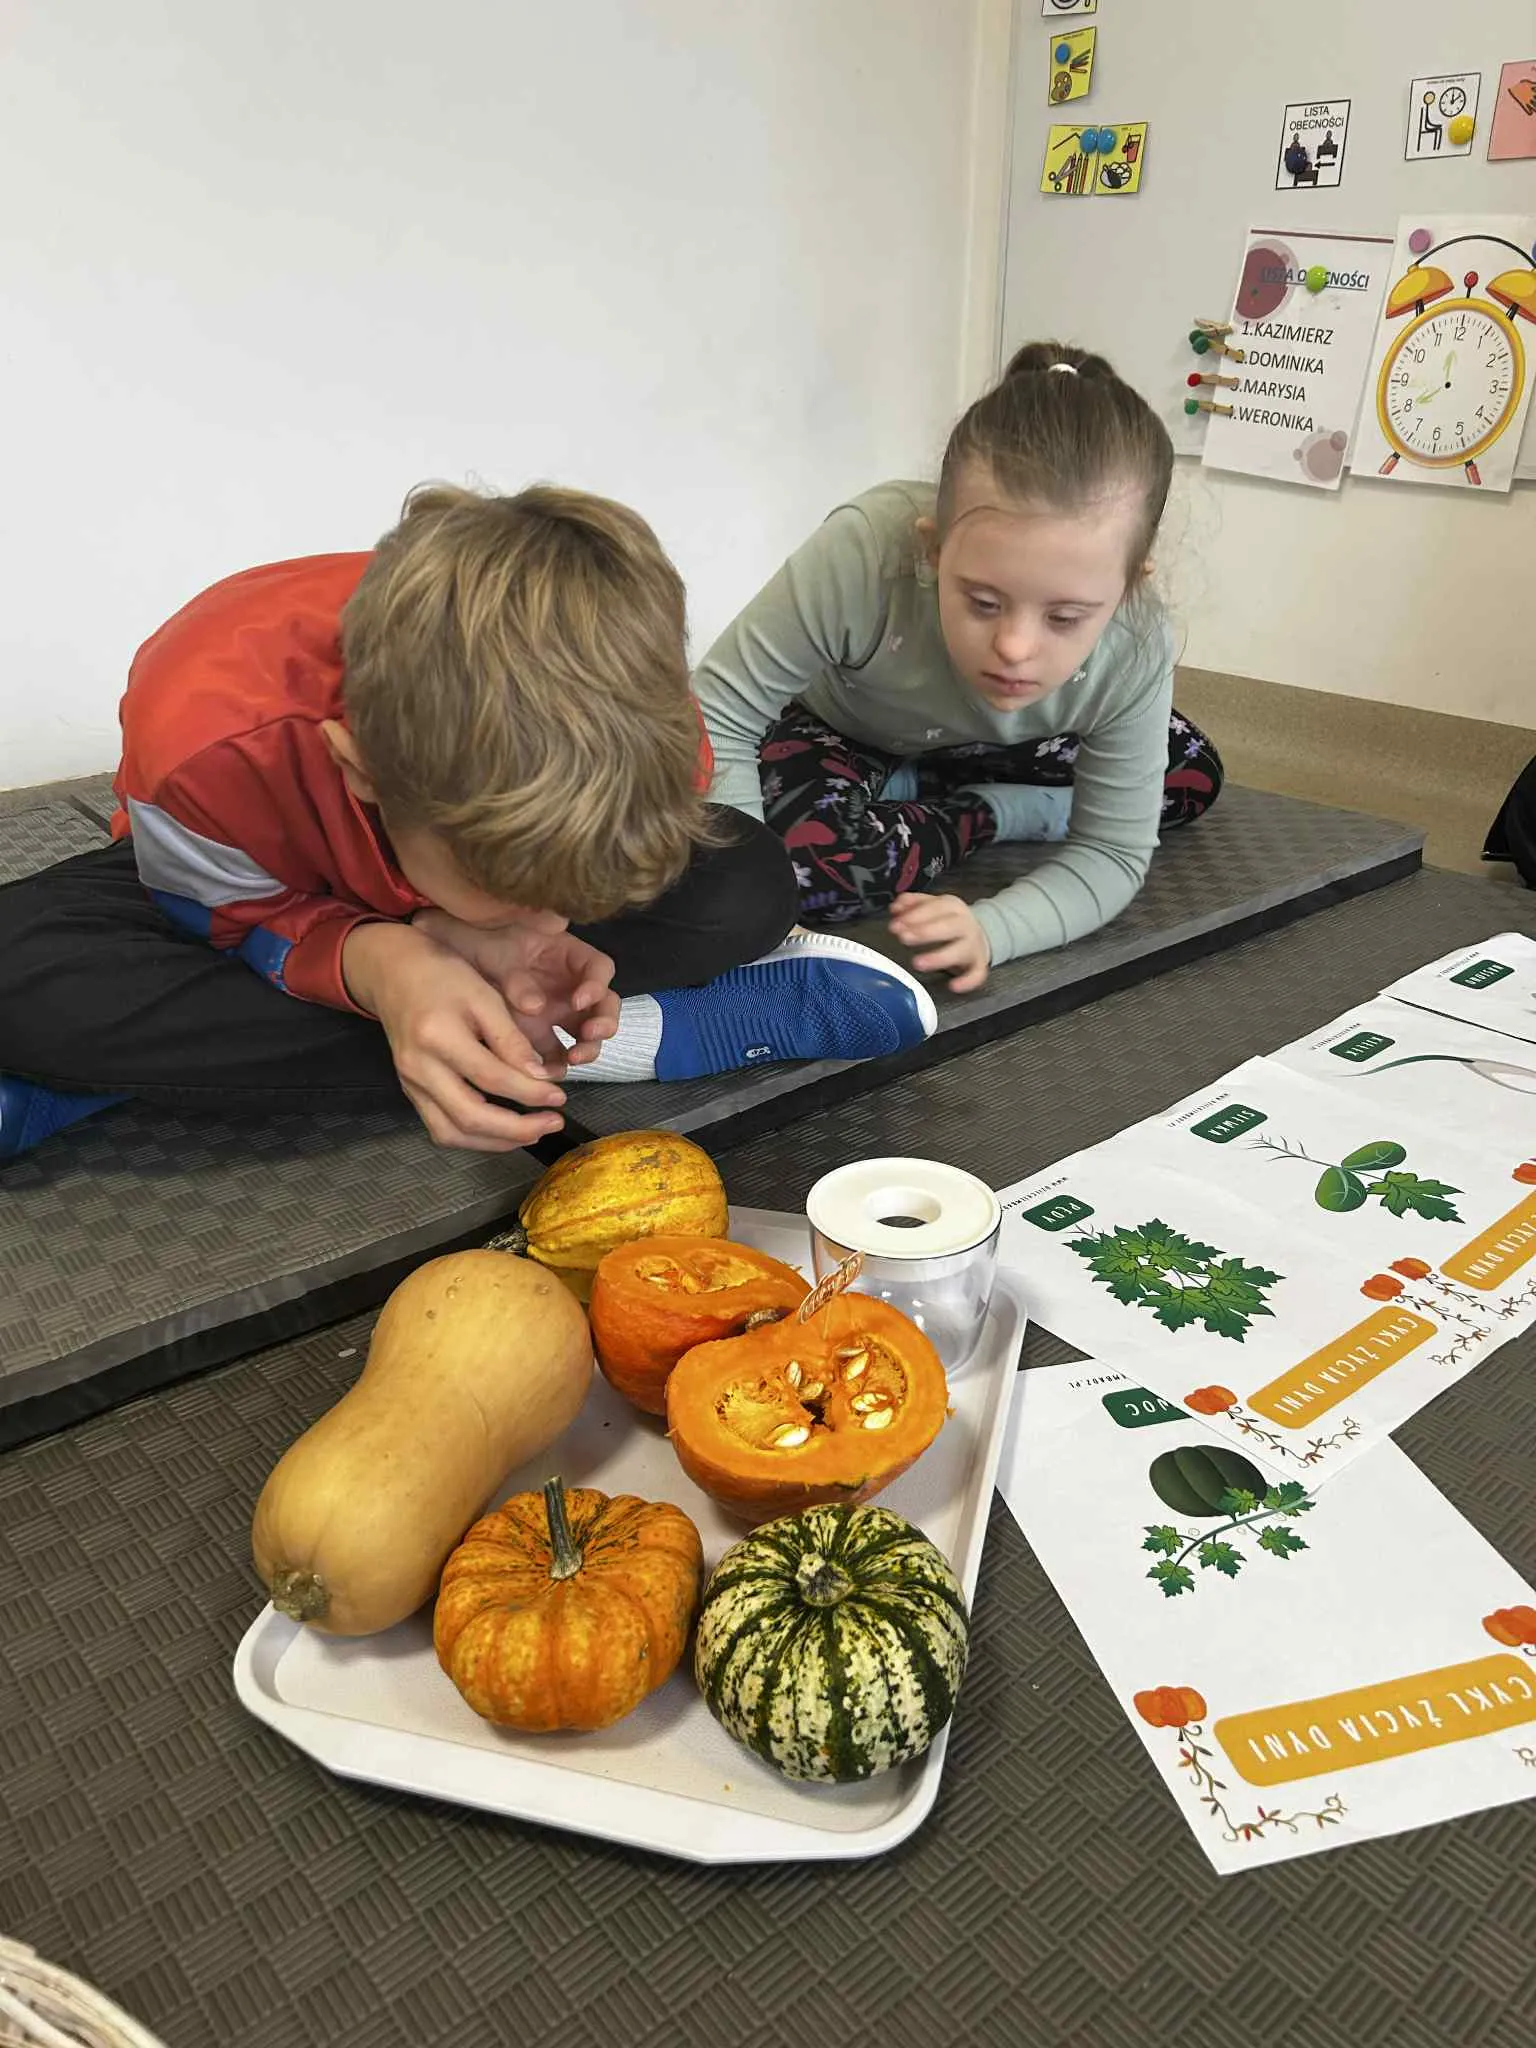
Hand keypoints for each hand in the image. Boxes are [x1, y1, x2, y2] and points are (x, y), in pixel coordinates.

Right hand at [342, 921, 567, 1150]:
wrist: (393, 971)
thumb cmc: (441, 975)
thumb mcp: (483, 995)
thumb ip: (510, 1038)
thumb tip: (539, 1076)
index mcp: (438, 1037)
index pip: (492, 1079)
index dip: (530, 1093)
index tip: (559, 1096)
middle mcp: (419, 1068)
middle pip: (470, 1117)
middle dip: (516, 1129)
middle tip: (552, 1124)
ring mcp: (411, 1083)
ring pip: (452, 1133)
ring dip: (495, 1142)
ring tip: (531, 1133)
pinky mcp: (411, 1090)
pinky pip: (441, 1128)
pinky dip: (474, 1137)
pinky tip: (501, 1131)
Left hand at [412, 910, 618, 1070]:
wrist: (447, 956)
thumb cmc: (478, 944)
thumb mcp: (496, 953)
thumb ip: (517, 978)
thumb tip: (535, 1006)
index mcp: (567, 955)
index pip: (599, 968)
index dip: (596, 985)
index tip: (579, 1000)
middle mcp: (569, 985)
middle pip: (604, 1005)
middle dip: (602, 1023)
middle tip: (588, 1035)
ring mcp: (556, 1012)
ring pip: (587, 1033)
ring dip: (587, 1048)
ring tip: (573, 1058)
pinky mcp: (539, 1036)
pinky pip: (558, 1053)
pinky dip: (558, 1065)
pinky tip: (547, 1073)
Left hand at [887, 892, 990, 992]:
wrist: (978, 934)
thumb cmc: (949, 921)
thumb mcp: (932, 906)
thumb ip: (912, 904)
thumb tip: (896, 907)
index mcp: (953, 907)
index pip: (935, 907)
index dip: (915, 915)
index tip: (897, 924)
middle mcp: (965, 924)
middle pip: (948, 926)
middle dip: (924, 932)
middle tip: (903, 937)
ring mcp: (973, 945)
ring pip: (960, 951)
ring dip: (939, 957)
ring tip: (918, 963)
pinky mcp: (978, 963)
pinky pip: (977, 973)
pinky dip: (967, 981)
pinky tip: (953, 986)